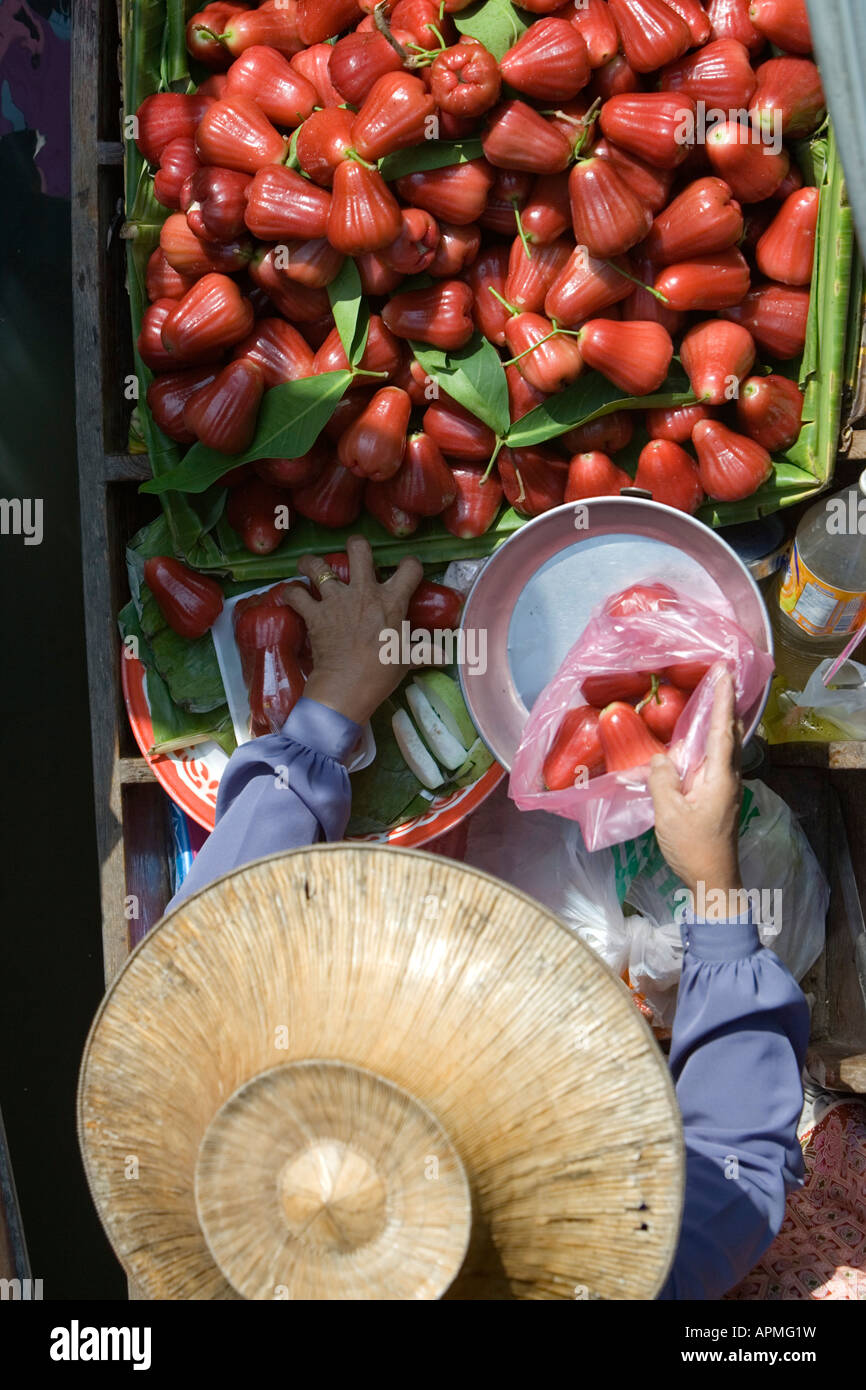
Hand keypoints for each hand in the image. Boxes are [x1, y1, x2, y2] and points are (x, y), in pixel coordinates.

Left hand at [284, 536, 422, 726]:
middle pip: (359, 550)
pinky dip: (291, 593)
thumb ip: (425, 651)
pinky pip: (295, 595)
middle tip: (353, 551)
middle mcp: (363, 592)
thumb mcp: (407, 659)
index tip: (408, 569)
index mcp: (391, 600)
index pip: (409, 568)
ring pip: (318, 567)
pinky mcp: (313, 613)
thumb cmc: (382, 672)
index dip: (411, 565)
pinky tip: (292, 594)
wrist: (348, 685)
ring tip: (308, 565)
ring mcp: (336, 600)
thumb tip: (444, 655)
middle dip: (356, 545)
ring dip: (311, 563)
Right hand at [648, 672, 743, 915]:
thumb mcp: (669, 813)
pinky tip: (696, 739)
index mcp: (720, 776)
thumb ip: (662, 780)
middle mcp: (728, 776)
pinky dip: (709, 740)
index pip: (723, 728)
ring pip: (725, 745)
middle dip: (726, 703)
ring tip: (709, 697)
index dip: (723, 698)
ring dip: (719, 720)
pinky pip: (715, 759)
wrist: (713, 879)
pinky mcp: (718, 795)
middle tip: (718, 676)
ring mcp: (725, 786)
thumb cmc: (693, 846)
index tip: (725, 671)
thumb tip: (660, 758)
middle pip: (730, 732)